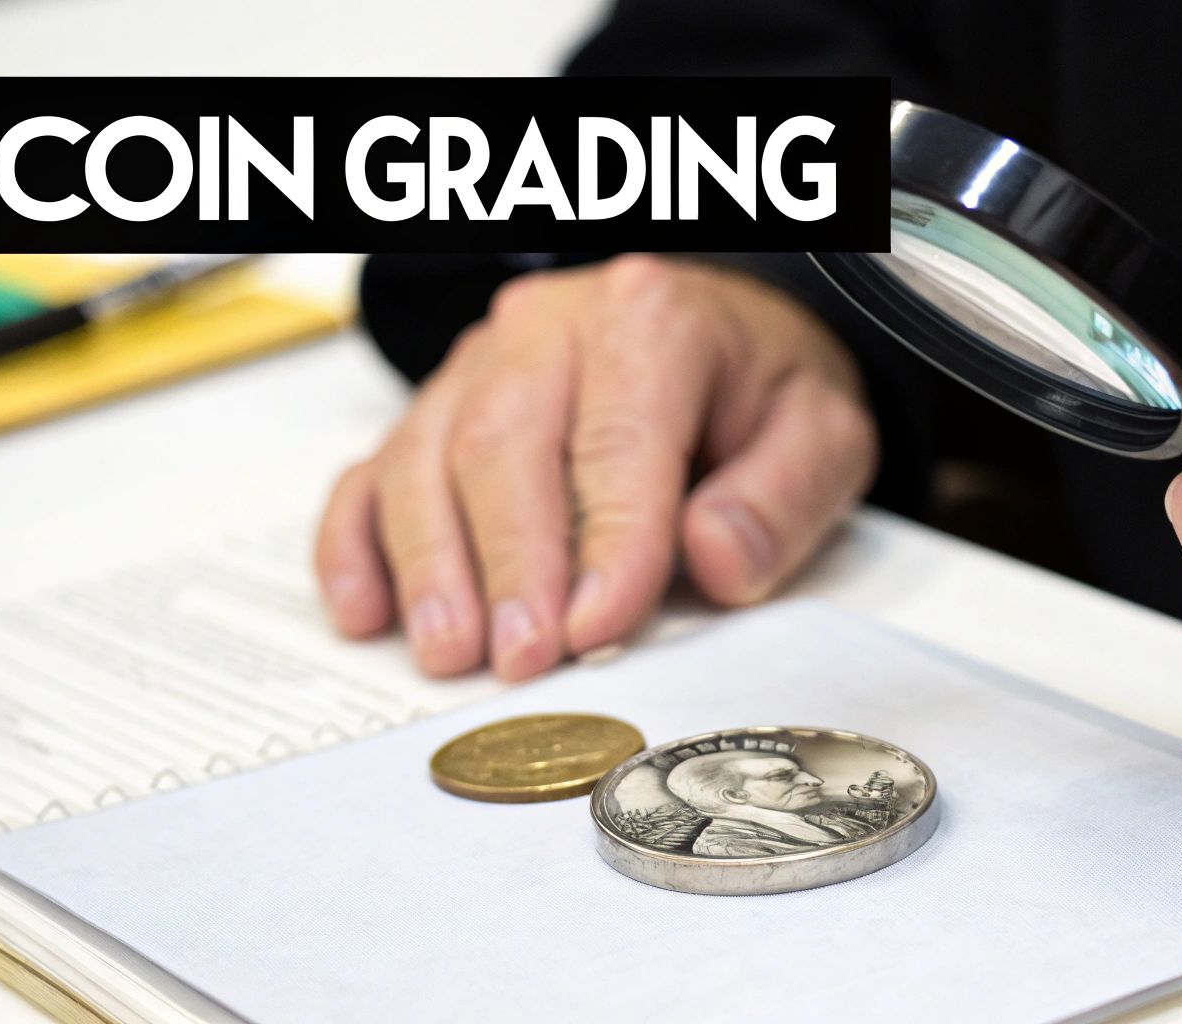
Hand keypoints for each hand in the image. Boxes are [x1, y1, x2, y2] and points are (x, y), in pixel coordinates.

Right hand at [315, 255, 874, 679]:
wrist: (725, 335)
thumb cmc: (759, 390)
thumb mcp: (823, 433)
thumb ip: (783, 496)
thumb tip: (716, 556)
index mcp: (651, 322)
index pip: (617, 439)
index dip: (607, 541)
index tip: (597, 626)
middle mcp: (550, 330)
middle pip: (500, 443)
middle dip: (507, 563)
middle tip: (519, 660)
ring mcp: (481, 365)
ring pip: (422, 456)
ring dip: (429, 564)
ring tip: (449, 653)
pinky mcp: (439, 407)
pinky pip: (373, 469)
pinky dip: (358, 545)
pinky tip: (367, 613)